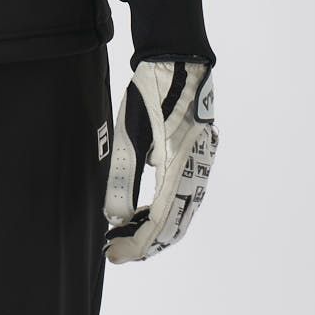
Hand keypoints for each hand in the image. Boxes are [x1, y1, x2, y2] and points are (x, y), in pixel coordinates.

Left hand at [103, 60, 217, 263]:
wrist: (179, 58)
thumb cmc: (153, 91)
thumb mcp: (130, 132)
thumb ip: (123, 175)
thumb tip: (115, 216)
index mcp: (182, 167)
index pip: (161, 222)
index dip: (137, 244)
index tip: (114, 256)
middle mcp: (197, 169)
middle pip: (176, 223)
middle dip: (146, 242)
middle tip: (115, 250)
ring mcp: (200, 161)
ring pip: (180, 210)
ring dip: (153, 227)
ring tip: (123, 233)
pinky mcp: (195, 153)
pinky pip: (182, 193)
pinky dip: (162, 208)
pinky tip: (141, 209)